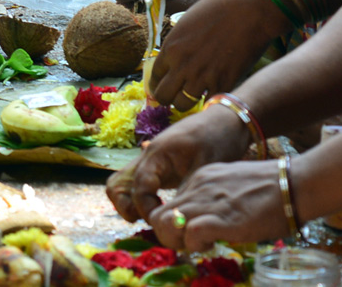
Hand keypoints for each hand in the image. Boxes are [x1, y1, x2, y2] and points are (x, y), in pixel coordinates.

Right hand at [106, 104, 248, 223]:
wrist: (225, 120)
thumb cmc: (218, 139)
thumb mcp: (205, 167)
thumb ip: (185, 191)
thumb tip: (172, 217)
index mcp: (157, 153)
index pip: (139, 186)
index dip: (147, 208)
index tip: (164, 220)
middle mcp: (146, 157)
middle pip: (117, 185)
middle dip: (129, 208)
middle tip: (153, 220)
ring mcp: (148, 161)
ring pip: (121, 185)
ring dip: (130, 204)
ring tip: (155, 216)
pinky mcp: (155, 167)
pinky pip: (135, 184)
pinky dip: (140, 199)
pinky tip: (161, 209)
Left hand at [147, 0, 288, 107]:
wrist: (251, 9)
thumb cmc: (221, 6)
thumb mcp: (188, 22)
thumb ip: (179, 44)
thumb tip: (177, 58)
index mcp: (171, 47)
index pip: (154, 76)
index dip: (158, 82)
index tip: (164, 84)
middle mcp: (182, 66)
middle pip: (163, 96)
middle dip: (168, 97)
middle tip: (176, 94)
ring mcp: (202, 77)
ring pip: (183, 105)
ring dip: (186, 101)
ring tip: (194, 95)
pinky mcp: (224, 84)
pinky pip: (208, 103)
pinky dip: (209, 99)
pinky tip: (212, 92)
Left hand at [148, 159, 290, 251]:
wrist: (293, 184)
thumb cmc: (271, 189)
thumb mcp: (233, 185)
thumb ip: (215, 198)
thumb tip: (207, 219)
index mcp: (201, 178)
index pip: (169, 204)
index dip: (175, 224)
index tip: (191, 234)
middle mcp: (198, 187)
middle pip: (159, 216)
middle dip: (169, 236)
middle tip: (190, 244)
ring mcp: (207, 201)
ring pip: (167, 224)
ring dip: (179, 242)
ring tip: (200, 245)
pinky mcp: (221, 218)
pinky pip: (190, 234)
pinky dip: (195, 245)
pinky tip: (213, 244)